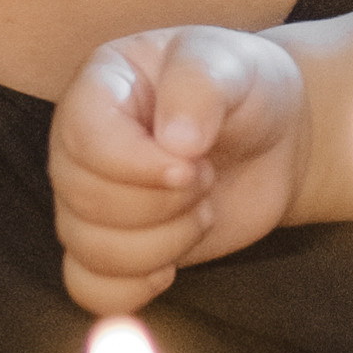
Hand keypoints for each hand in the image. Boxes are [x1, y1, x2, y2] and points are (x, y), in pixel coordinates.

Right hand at [49, 27, 310, 314]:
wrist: (271, 139)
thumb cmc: (244, 90)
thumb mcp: (231, 64)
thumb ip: (199, 87)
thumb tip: (175, 143)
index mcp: (100, 88)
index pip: (84, 137)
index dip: (137, 165)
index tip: (193, 165)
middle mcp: (81, 147)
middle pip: (84, 199)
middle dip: (162, 204)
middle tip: (207, 178)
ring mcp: (91, 200)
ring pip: (89, 249)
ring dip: (162, 244)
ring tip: (201, 209)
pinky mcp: (110, 247)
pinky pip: (89, 288)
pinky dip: (133, 287)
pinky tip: (172, 263)